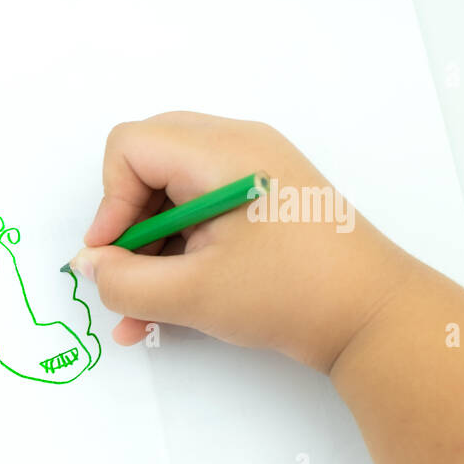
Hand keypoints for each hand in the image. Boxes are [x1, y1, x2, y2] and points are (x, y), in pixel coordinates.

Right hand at [70, 111, 415, 371]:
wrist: (375, 318)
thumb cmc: (290, 295)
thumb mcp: (192, 295)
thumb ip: (124, 281)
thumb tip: (88, 266)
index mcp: (223, 152)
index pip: (131, 147)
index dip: (109, 202)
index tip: (113, 257)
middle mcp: (238, 146)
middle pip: (147, 160)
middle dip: (125, 222)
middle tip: (125, 271)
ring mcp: (252, 170)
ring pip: (170, 191)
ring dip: (147, 249)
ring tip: (140, 313)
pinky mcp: (262, 199)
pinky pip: (198, 210)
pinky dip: (176, 251)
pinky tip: (164, 308)